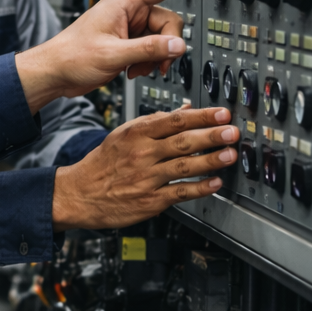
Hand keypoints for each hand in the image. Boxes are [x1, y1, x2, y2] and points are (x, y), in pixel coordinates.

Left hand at [16, 0, 225, 113]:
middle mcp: (129, 12)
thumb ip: (148, 49)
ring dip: (156, 58)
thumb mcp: (113, 54)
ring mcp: (129, 28)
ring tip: (136, 70)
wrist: (54, 73)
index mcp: (125, 3)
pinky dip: (148, 62)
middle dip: (166, 45)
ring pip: (163, 39)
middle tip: (155, 64)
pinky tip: (132, 72)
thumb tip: (178, 46)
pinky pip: (152, 49)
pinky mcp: (128, 43)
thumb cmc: (72, 57)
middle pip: (169, 22)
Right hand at [51, 107, 238, 230]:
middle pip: (182, 142)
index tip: (221, 113)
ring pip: (183, 167)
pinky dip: (199, 188)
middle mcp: (141, 154)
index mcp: (135, 134)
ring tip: (230, 155)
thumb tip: (185, 110)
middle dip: (210, 136)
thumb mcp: (123, 135)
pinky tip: (215, 184)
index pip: (173, 120)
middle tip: (232, 132)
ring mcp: (146, 178)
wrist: (79, 193)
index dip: (200, 116)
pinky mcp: (150, 200)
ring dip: (210, 161)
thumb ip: (155, 123)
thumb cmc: (103, 164)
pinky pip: (179, 193)